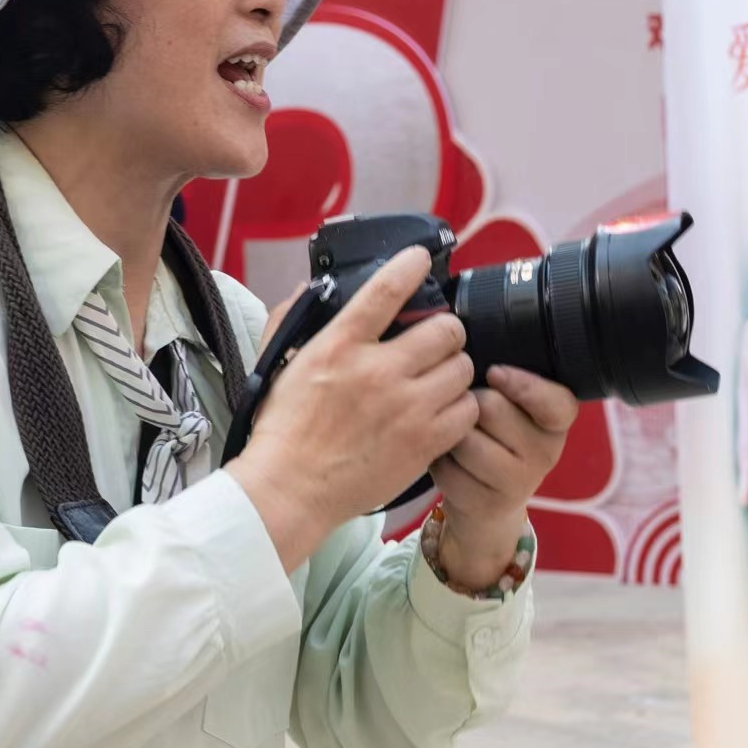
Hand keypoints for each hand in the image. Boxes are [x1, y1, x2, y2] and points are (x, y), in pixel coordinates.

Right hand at [226, 248, 477, 570]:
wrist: (290, 488)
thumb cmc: (283, 428)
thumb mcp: (279, 363)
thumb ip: (293, 318)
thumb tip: (309, 287)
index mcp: (340, 345)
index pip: (387, 289)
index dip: (411, 266)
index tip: (422, 259)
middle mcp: (378, 371)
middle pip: (446, 329)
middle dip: (445, 332)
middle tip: (435, 343)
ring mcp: (405, 408)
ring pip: (463, 368)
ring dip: (454, 370)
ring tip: (438, 380)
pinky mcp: (423, 442)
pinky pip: (467, 410)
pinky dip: (460, 408)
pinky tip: (442, 411)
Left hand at [430, 366, 578, 588]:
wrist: (487, 506)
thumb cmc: (495, 440)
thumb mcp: (511, 409)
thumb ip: (504, 384)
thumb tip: (465, 360)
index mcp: (557, 422)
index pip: (555, 401)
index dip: (523, 384)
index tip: (494, 373)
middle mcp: (547, 453)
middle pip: (491, 407)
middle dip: (469, 403)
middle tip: (470, 414)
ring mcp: (521, 483)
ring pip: (466, 438)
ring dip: (450, 434)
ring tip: (458, 439)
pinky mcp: (489, 505)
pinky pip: (448, 468)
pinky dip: (439, 462)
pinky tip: (449, 464)